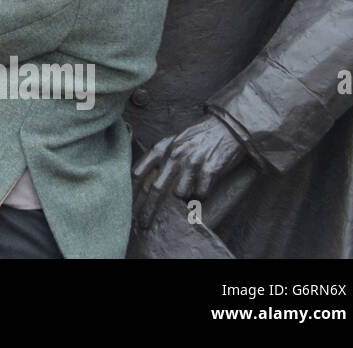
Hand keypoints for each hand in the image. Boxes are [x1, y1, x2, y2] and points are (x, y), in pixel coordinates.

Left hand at [132, 115, 247, 229]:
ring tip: (186, 198)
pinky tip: (202, 193)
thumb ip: (158, 159)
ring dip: (181, 201)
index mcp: (162, 148)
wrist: (226, 127)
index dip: (131, 192)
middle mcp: (174, 155)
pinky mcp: (210, 169)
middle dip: (147, 210)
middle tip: (143, 224)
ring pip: (179, 194)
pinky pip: (201, 193)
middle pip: (155, 188)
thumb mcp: (172, 142)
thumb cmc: (197, 138)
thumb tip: (142, 181)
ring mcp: (192, 162)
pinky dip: (200, 198)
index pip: (139, 172)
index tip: (127, 207)